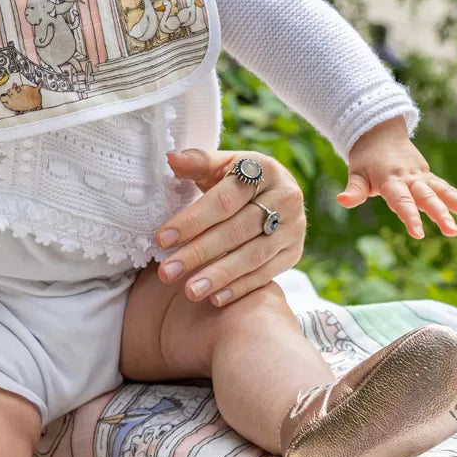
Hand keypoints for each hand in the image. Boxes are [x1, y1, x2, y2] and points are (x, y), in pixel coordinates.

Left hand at [155, 148, 305, 303]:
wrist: (276, 191)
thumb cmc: (237, 178)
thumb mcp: (220, 164)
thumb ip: (196, 163)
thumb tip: (171, 159)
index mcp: (264, 170)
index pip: (223, 200)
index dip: (192, 220)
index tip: (162, 240)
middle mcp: (285, 198)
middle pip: (237, 230)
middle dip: (199, 253)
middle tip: (167, 272)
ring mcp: (294, 227)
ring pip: (253, 256)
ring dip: (219, 275)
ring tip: (190, 290)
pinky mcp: (294, 252)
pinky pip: (267, 273)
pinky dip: (240, 287)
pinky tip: (215, 298)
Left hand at [338, 117, 456, 239]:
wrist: (379, 132)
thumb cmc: (365, 158)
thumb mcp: (356, 173)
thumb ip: (353, 190)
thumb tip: (341, 201)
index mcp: (390, 180)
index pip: (400, 201)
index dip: (409, 216)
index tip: (418, 234)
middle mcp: (409, 178)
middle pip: (427, 197)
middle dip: (440, 214)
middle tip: (452, 232)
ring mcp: (422, 176)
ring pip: (444, 191)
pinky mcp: (429, 176)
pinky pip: (447, 189)